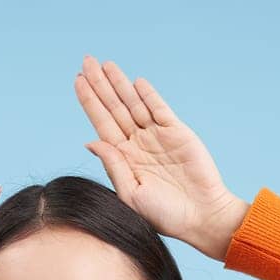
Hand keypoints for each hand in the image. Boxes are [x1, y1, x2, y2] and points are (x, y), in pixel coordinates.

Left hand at [74, 55, 248, 259]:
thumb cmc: (165, 214)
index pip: (102, 124)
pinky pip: (159, 109)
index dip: (90, 102)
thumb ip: (113, 165)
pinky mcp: (177, 132)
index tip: (77, 81)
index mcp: (123, 159)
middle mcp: (137, 144)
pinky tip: (135, 82)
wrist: (201, 216)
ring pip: (134, 104)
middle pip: (114, 108)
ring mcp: (157, 136)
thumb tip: (90, 141)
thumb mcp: (131, 193)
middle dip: (100, 85)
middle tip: (86, 62)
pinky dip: (148, 95)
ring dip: (120, 84)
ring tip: (106, 65)